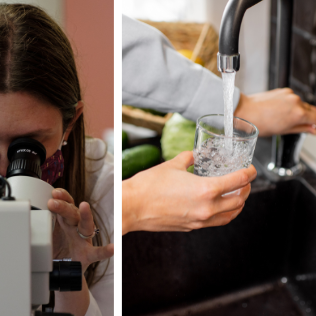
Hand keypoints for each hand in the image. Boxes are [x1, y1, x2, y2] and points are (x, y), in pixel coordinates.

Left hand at [48, 188, 112, 315]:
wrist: (63, 269)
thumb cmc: (57, 248)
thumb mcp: (47, 234)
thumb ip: (41, 225)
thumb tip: (27, 215)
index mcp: (66, 221)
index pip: (66, 204)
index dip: (62, 197)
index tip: (54, 192)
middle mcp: (76, 227)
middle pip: (72, 212)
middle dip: (63, 205)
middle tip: (53, 201)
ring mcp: (83, 240)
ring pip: (85, 225)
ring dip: (84, 215)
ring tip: (84, 206)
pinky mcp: (88, 255)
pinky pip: (97, 252)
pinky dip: (105, 250)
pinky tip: (112, 248)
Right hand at [122, 151, 254, 233]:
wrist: (131, 207)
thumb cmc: (148, 187)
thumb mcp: (171, 165)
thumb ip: (187, 159)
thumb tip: (193, 155)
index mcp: (206, 189)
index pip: (238, 181)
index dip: (249, 173)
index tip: (250, 169)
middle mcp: (207, 207)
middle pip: (239, 200)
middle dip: (246, 189)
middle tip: (245, 181)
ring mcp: (200, 220)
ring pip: (231, 215)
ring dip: (238, 205)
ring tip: (237, 196)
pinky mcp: (192, 227)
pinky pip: (216, 222)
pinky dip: (224, 214)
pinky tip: (220, 208)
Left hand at [235, 88, 315, 135]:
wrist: (244, 111)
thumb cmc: (259, 123)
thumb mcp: (284, 131)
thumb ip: (302, 128)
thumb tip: (313, 129)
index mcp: (299, 114)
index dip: (315, 124)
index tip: (313, 127)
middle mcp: (297, 102)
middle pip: (312, 110)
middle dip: (310, 118)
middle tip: (304, 125)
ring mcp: (290, 95)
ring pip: (302, 104)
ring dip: (300, 110)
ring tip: (286, 118)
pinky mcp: (284, 90)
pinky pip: (293, 98)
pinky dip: (291, 104)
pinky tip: (281, 110)